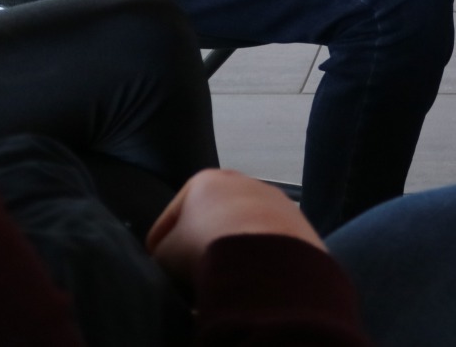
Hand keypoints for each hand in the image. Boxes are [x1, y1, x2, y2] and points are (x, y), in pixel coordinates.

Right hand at [146, 170, 322, 285]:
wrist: (263, 257)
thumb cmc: (204, 247)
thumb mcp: (164, 253)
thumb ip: (162, 252)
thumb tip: (169, 260)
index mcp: (205, 180)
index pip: (173, 214)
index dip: (159, 241)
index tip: (157, 260)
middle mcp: (243, 181)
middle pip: (213, 217)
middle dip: (202, 240)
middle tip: (192, 268)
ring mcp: (275, 200)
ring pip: (244, 228)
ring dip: (233, 248)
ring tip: (224, 274)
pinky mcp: (298, 222)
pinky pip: (268, 243)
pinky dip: (258, 256)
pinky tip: (251, 275)